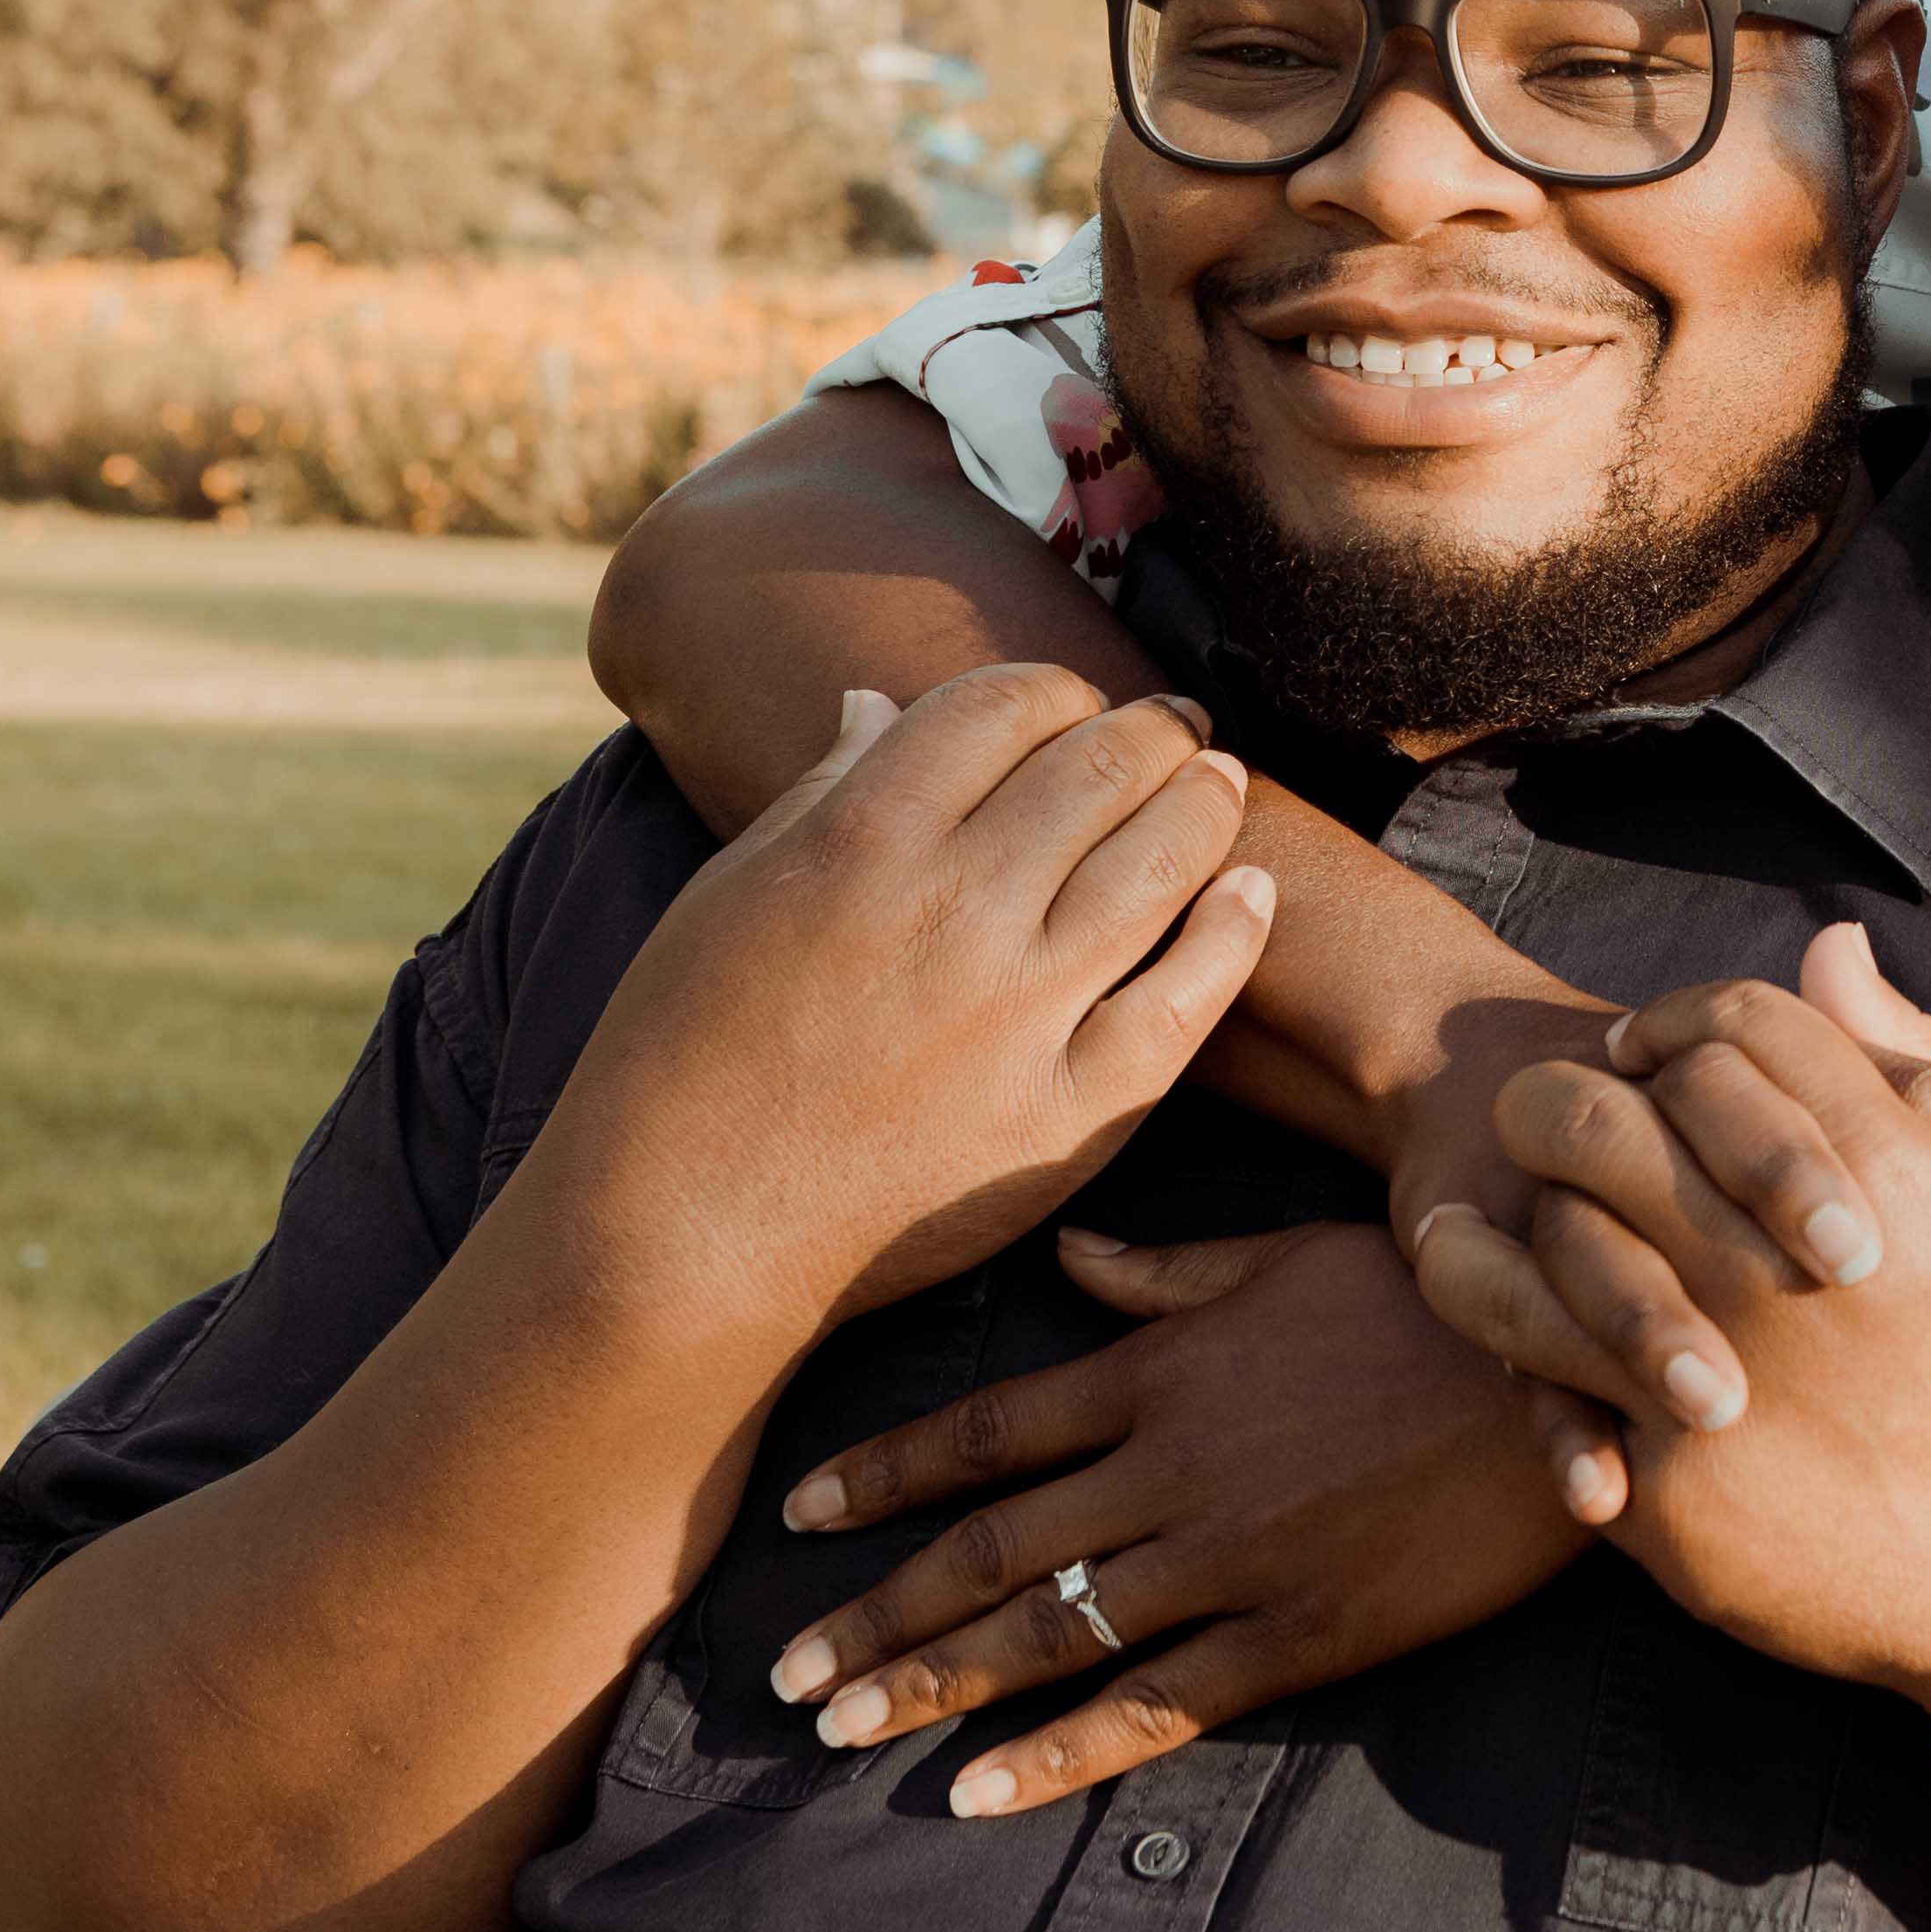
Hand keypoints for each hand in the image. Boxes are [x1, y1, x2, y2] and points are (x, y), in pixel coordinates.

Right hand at [517, 666, 1273, 1332]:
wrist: (681, 1238)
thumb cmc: (682, 1057)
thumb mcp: (729, 894)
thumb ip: (821, 791)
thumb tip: (880, 698)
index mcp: (860, 839)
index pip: (1002, 706)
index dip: (1055, 693)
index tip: (1069, 710)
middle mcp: (951, 909)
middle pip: (1100, 766)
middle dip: (1152, 730)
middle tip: (1175, 730)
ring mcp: (1018, 1012)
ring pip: (1162, 862)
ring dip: (1206, 803)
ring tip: (1218, 784)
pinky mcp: (1067, 1113)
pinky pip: (1186, 1002)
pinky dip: (1232, 932)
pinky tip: (1249, 894)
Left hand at [749, 1222, 1579, 1816]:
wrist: (1573, 1383)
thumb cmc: (1442, 1303)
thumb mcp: (1296, 1258)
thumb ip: (1172, 1272)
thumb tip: (1071, 1256)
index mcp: (1166, 1371)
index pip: (990, 1429)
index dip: (887, 1476)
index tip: (803, 1514)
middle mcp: (1173, 1468)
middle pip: (991, 1548)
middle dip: (875, 1612)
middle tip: (785, 1670)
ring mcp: (1231, 1558)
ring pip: (1046, 1633)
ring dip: (928, 1685)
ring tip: (839, 1729)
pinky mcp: (1297, 1635)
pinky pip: (1153, 1707)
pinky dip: (1055, 1754)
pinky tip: (972, 1794)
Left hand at [1407, 976, 1930, 1736]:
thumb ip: (1913, 1067)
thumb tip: (1827, 947)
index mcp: (1889, 1167)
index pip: (1736, 1027)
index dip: (1674, 1022)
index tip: (1645, 1049)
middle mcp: (1787, 1252)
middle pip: (1609, 1114)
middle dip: (1557, 1100)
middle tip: (1539, 1118)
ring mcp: (1725, 1364)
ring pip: (1557, 1242)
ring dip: (1510, 1217)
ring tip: (1467, 1216)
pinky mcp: (1680, 1482)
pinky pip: (1559, 1392)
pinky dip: (1518, 1354)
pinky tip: (1499, 1335)